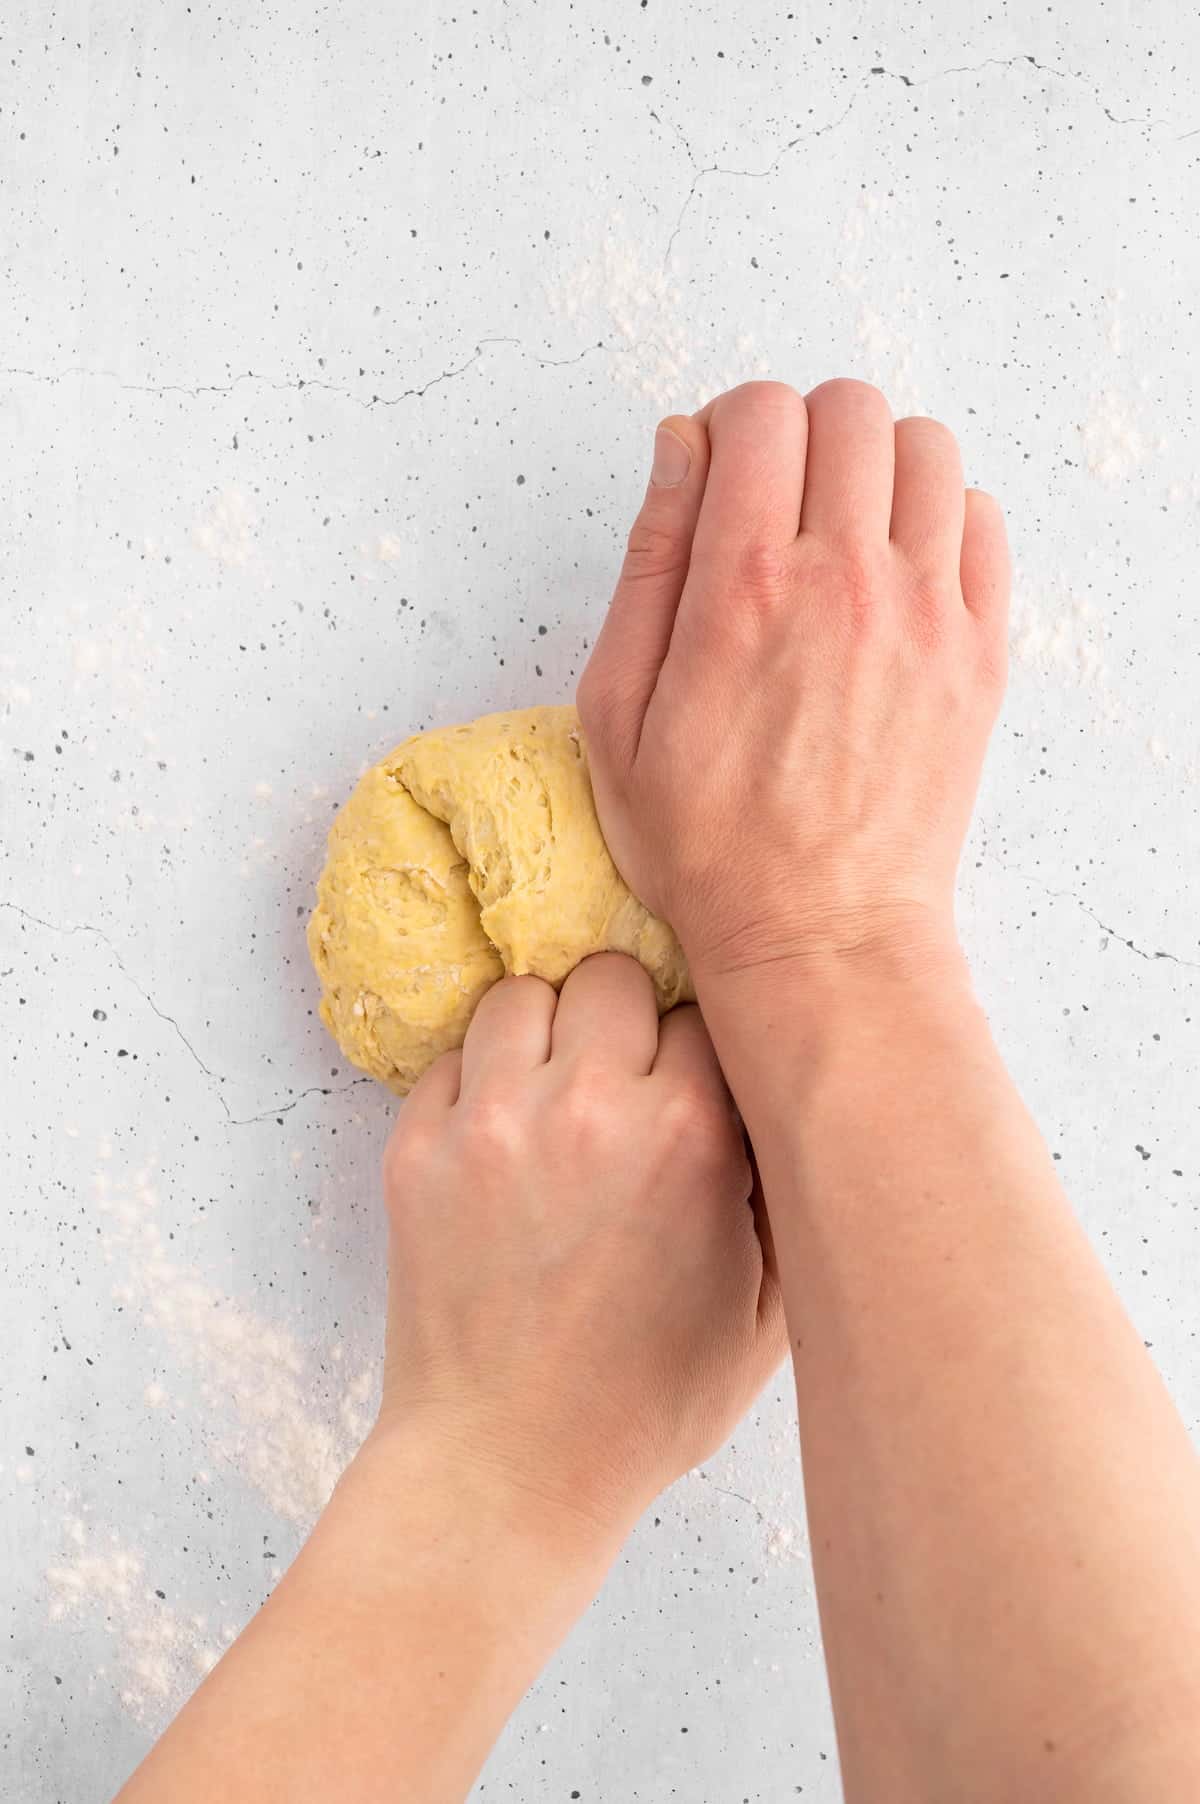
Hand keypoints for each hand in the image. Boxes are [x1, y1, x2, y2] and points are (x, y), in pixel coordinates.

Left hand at [377, 952, 784, 1543]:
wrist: (506, 1470)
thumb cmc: (646, 1403)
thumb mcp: (772, 1311)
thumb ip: (793, 1192)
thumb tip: (797, 1104)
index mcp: (689, 1135)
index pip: (709, 1012)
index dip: (708, 1053)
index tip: (697, 1090)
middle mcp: (588, 1106)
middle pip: (614, 973)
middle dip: (629, 1020)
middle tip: (628, 1084)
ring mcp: (491, 1121)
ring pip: (522, 993)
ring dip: (548, 1032)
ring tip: (558, 1097)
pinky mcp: (416, 1146)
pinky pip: (453, 1055)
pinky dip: (481, 1080)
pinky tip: (505, 1138)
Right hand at [577, 379, 1009, 987]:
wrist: (819, 934)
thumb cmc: (707, 843)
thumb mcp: (616, 712)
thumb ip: (648, 562)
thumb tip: (681, 445)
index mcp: (743, 587)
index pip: (761, 412)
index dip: (729, 425)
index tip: (720, 475)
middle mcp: (845, 582)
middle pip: (849, 408)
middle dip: (802, 432)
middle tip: (776, 498)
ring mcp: (926, 614)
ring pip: (927, 448)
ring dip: (876, 465)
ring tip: (843, 528)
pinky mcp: (979, 652)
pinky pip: (982, 521)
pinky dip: (941, 518)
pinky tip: (898, 571)